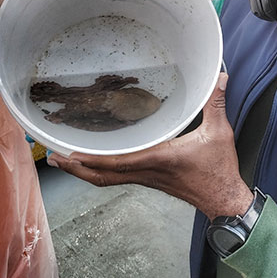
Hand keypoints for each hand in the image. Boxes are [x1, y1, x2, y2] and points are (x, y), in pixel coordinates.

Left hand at [47, 73, 252, 220]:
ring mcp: (147, 178)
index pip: (118, 161)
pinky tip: (96, 163)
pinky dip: (101, 171)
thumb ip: (215, 103)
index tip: (71, 153)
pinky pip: (118, 177)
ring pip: (107, 178)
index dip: (92, 158)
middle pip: (103, 175)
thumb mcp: (219, 132)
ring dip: (84, 171)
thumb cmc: (219, 169)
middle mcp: (147, 171)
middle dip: (76, 167)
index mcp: (159, 158)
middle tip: (53, 158)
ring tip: (65, 161)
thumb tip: (218, 77)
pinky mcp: (150, 180)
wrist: (223, 200)